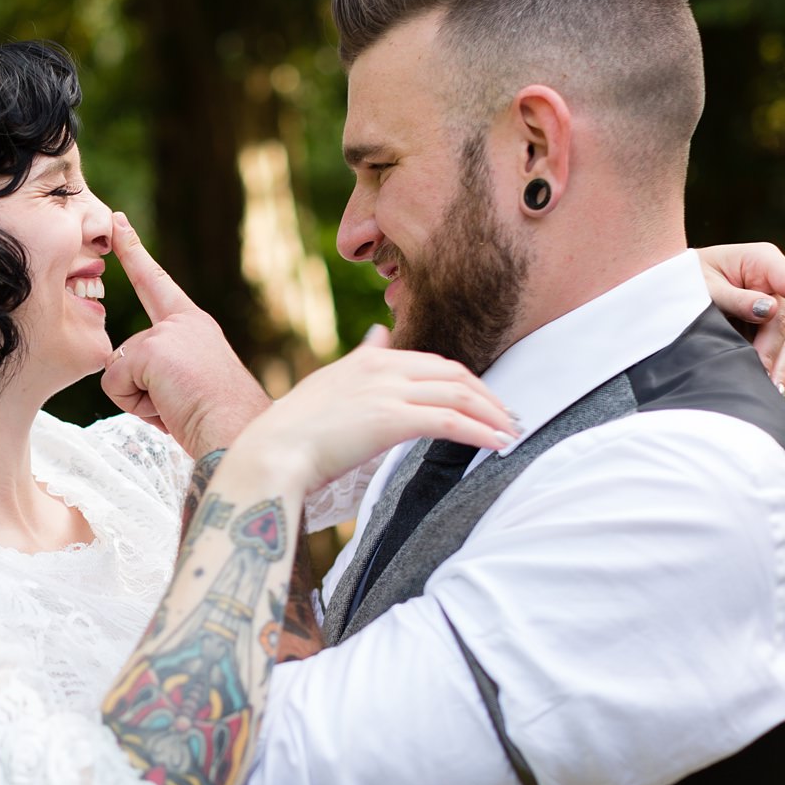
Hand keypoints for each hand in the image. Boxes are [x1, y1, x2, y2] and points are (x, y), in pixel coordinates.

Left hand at [102, 212, 270, 456]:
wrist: (239, 431)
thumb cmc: (218, 420)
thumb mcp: (188, 384)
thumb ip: (160, 368)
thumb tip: (120, 371)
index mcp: (195, 326)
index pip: (157, 283)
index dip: (135, 252)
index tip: (116, 221)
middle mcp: (183, 322)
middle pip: (127, 355)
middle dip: (136, 387)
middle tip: (179, 402)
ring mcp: (167, 332)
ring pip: (119, 372)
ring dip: (140, 400)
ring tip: (178, 406)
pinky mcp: (151, 350)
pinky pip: (114, 383)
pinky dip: (134, 404)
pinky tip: (168, 406)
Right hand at [235, 344, 518, 492]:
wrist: (273, 451)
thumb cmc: (295, 430)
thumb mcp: (330, 382)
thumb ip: (359, 359)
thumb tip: (378, 333)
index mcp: (369, 358)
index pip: (434, 364)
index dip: (466, 383)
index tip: (484, 403)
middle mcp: (382, 366)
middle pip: (454, 375)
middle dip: (488, 397)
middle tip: (509, 418)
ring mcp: (387, 391)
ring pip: (459, 396)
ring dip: (492, 415)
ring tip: (511, 433)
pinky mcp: (392, 419)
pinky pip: (451, 422)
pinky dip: (480, 433)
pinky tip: (498, 445)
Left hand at [697, 242, 784, 391]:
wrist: (670, 279)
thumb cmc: (687, 275)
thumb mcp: (704, 284)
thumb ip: (735, 298)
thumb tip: (769, 310)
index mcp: (763, 260)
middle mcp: (774, 282)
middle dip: (775, 349)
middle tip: (765, 377)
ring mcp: (772, 303)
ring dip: (780, 364)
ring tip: (773, 390)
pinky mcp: (764, 324)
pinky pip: (776, 346)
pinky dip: (773, 365)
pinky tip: (770, 385)